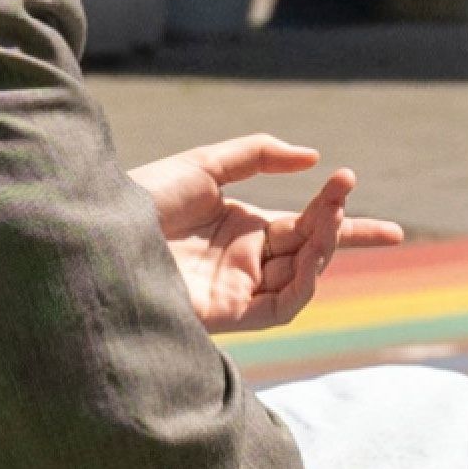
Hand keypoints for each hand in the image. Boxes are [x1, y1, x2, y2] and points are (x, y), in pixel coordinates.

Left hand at [132, 134, 406, 336]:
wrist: (103, 231)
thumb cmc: (144, 196)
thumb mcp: (205, 165)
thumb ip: (257, 155)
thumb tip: (312, 157)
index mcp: (243, 227)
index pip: (306, 224)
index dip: (341, 215)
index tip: (364, 194)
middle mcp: (247, 261)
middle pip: (311, 251)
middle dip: (341, 229)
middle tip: (348, 194)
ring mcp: (239, 288)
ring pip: (302, 277)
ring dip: (323, 249)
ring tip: (330, 218)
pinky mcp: (228, 313)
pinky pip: (280, 307)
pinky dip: (303, 285)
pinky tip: (310, 257)